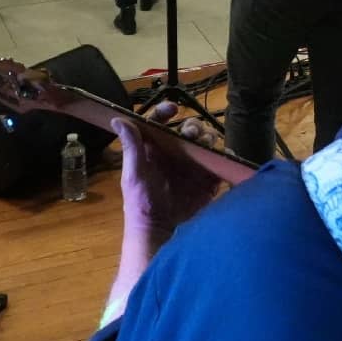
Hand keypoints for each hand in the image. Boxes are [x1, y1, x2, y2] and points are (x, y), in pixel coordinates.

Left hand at [111, 103, 223, 250]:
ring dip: (208, 138)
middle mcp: (174, 154)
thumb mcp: (133, 174)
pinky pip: (219, 162)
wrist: (161, 232)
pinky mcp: (208, 180)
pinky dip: (224, 155)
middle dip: (193, 126)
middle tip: (192, 133)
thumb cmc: (142, 203)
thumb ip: (131, 147)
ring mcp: (192, 167)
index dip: (165, 112)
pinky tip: (222, 156)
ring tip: (206, 144)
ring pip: (205, 142)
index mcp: (154, 149)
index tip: (174, 108)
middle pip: (188, 129)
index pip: (159, 123)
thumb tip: (117, 119)